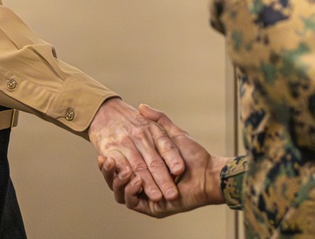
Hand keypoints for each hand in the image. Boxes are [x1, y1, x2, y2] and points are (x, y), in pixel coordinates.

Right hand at [99, 104, 227, 216]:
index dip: (113, 156)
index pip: (124, 162)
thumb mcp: (172, 133)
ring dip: (116, 179)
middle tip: (105, 158)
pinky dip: (128, 190)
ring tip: (118, 168)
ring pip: (122, 189)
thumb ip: (158, 120)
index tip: (106, 147)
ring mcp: (147, 195)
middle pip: (120, 176)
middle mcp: (145, 182)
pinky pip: (132, 201)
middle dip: (110, 168)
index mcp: (147, 165)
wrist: (209, 175)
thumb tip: (141, 106)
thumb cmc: (194, 155)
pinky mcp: (151, 207)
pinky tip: (132, 178)